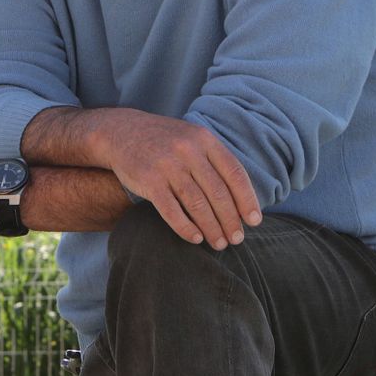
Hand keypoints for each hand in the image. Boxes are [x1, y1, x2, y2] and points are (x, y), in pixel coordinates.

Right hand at [99, 110, 260, 249]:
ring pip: (197, 204)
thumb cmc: (164, 142)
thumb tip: (243, 197)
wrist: (122, 132)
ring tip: (219, 243)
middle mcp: (188, 150)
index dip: (247, 199)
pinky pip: (171, 210)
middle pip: (218, 193)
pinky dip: (186, 228)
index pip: (234, 173)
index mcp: (204, 139)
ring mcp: (168, 165)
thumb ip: (215, 161)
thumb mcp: (192, 139)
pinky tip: (195, 238)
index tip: (254, 221)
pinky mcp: (149, 180)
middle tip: (237, 239)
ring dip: (211, 228)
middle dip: (231, 220)